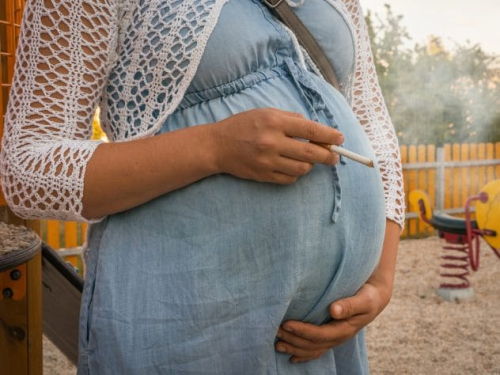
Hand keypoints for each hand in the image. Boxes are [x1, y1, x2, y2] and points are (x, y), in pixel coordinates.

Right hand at [210, 108, 343, 183]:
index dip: (329, 135)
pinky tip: (292, 166)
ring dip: (310, 165)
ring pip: (302, 168)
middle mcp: (272, 142)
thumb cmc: (243, 126)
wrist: (217, 146)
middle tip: (334, 156)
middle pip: (310, 153)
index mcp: (274, 122)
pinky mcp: (263, 175)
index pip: (310, 130)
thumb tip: (315, 129)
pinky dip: (296, 173)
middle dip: (328, 156)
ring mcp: (267, 161)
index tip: (340, 139)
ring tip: (308, 159)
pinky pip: (289, 179)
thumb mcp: (266, 112)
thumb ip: (291, 119)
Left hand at [275, 279, 391, 362]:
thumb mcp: (364, 299)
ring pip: (312, 349)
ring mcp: (334, 339)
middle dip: (293, 339)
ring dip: (294, 348)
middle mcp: (338, 337)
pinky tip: (292, 357)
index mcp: (344, 329)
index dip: (302, 331)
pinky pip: (316, 350)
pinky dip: (303, 354)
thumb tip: (334, 310)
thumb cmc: (368, 296)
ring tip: (277, 345)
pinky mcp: (331, 336)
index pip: (319, 334)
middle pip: (312, 344)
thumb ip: (350, 305)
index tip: (286, 324)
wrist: (374, 298)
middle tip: (275, 331)